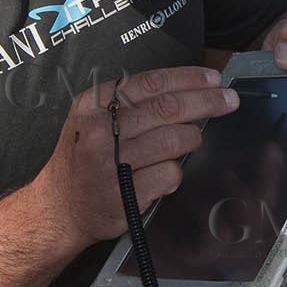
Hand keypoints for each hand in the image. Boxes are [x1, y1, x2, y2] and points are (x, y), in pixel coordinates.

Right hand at [36, 66, 237, 247]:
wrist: (57, 208)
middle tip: (229, 101)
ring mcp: (111, 164)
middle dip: (207, 102)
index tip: (214, 80)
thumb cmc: (84, 158)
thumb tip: (188, 89)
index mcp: (93, 104)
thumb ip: (130, 102)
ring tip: (188, 141)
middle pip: (168, 109)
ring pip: (175, 141)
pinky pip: (170, 175)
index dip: (188, 78)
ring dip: (191, 140)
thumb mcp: (93, 118)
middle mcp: (100, 131)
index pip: (150, 83)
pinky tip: (162, 174)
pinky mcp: (124, 195)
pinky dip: (174, 173)